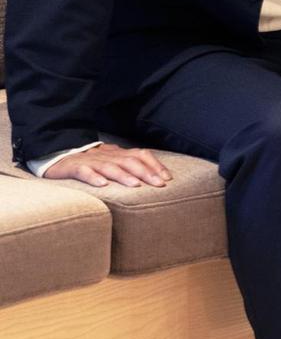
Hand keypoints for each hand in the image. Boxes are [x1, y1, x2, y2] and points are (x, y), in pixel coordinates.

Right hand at [43, 144, 171, 188]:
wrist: (56, 155)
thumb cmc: (89, 162)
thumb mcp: (111, 161)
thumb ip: (128, 165)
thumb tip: (154, 176)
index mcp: (117, 153)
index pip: (140, 155)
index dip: (155, 165)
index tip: (167, 179)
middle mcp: (106, 155)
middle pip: (129, 161)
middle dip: (145, 172)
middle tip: (158, 184)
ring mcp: (89, 160)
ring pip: (109, 166)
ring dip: (123, 176)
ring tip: (135, 185)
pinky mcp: (72, 167)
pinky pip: (83, 171)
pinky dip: (93, 177)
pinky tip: (102, 185)